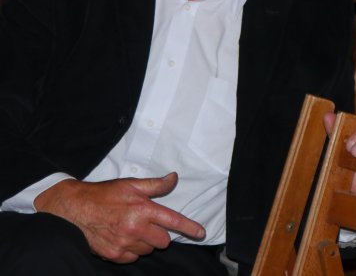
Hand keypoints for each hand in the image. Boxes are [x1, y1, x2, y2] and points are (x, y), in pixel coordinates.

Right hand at [34, 172, 204, 262]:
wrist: (75, 209)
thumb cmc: (105, 195)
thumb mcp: (131, 185)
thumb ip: (156, 185)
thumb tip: (174, 178)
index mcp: (143, 209)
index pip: (173, 222)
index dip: (190, 228)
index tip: (201, 233)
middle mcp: (135, 228)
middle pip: (163, 241)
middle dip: (160, 233)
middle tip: (148, 223)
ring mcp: (124, 244)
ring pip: (148, 250)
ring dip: (146, 242)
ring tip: (132, 229)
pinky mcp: (113, 255)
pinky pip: (133, 257)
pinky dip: (132, 250)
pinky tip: (122, 238)